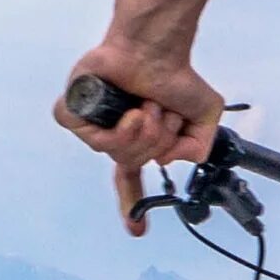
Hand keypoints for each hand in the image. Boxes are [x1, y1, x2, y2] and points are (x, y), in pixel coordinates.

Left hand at [55, 36, 224, 237]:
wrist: (155, 48)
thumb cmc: (175, 76)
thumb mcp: (205, 117)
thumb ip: (198, 147)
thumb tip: (168, 159)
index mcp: (137, 139)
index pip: (130, 177)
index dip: (132, 205)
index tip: (137, 230)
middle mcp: (113, 134)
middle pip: (130, 163)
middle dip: (154, 142)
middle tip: (161, 114)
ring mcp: (92, 122)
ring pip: (111, 151)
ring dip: (140, 130)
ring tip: (147, 105)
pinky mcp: (74, 108)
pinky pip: (86, 133)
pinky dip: (112, 124)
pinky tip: (126, 108)